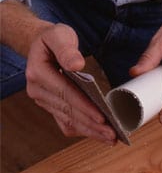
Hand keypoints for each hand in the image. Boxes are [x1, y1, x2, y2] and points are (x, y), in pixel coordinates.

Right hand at [26, 23, 115, 144]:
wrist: (43, 46)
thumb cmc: (53, 39)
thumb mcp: (59, 35)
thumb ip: (66, 49)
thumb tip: (76, 65)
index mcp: (38, 73)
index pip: (65, 93)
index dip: (84, 105)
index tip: (102, 116)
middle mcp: (38, 90)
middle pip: (68, 111)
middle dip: (91, 123)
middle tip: (112, 133)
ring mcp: (44, 99)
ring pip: (67, 119)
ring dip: (89, 129)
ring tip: (109, 137)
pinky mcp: (50, 104)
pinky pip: (65, 120)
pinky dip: (81, 128)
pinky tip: (95, 133)